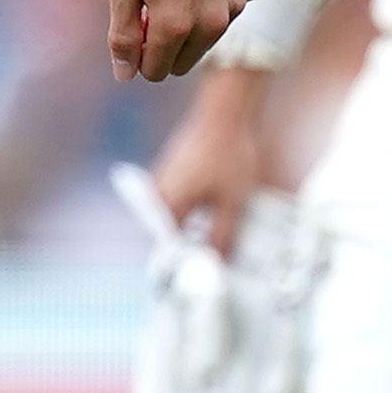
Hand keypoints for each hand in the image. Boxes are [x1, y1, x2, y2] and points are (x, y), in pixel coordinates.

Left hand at [111, 0, 257, 83]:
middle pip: (184, 63)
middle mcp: (211, 24)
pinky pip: (228, 10)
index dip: (140, 55)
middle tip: (152, 9)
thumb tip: (125, 76)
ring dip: (191, 25)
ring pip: (207, 38)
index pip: (156, 71)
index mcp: (175, 27)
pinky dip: (213, 0)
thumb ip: (121, 37)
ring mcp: (235, 7)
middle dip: (165, 46)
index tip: (135, 29)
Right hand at [146, 62, 269, 252]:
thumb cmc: (228, 154)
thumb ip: (223, 234)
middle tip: (211, 265)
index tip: (197, 281)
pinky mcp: (174, 172)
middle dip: (187, 250)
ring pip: (174, 217)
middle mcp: (158, 194)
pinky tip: (213, 218)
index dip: (181, 266)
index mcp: (167, 204)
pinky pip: (179, 202)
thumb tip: (217, 263)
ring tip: (216, 244)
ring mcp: (165, 181)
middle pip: (168, 233)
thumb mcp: (233, 201)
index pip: (166, 248)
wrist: (225, 112)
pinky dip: (193, 214)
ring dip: (191, 232)